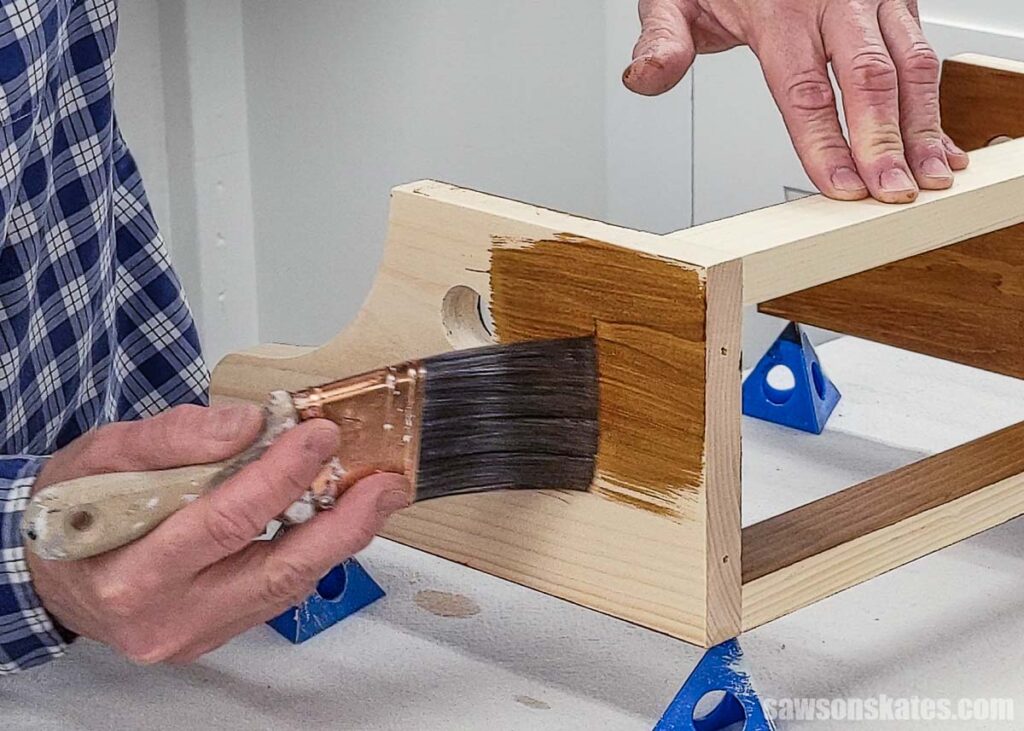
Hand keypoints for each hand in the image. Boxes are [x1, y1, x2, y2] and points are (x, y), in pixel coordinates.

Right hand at [27, 404, 409, 663]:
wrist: (51, 570)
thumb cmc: (70, 512)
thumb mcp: (100, 455)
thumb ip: (174, 437)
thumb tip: (248, 423)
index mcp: (132, 573)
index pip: (225, 521)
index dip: (280, 475)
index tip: (319, 434)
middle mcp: (168, 616)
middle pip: (275, 572)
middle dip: (342, 525)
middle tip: (385, 484)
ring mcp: (196, 632)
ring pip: (286, 587)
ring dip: (339, 538)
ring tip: (375, 496)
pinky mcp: (216, 633)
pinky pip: (276, 594)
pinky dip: (311, 553)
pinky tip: (335, 519)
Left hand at [623, 0, 970, 203]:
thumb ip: (661, 39)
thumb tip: (644, 77)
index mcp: (780, 9)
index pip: (804, 89)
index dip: (825, 143)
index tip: (841, 186)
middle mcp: (837, 0)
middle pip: (870, 78)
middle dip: (886, 142)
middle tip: (895, 192)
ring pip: (912, 64)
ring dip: (923, 126)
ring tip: (932, 177)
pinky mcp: (896, 1)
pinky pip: (924, 53)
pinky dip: (934, 105)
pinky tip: (939, 145)